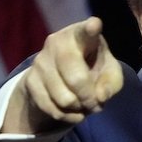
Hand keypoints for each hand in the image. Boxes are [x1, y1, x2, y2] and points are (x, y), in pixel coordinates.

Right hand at [3, 17, 123, 133]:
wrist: (61, 75)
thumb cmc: (93, 67)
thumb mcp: (110, 73)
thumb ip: (111, 83)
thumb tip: (100, 97)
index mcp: (81, 35)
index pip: (86, 31)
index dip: (91, 29)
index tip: (95, 25)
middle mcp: (57, 42)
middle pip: (76, 79)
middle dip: (89, 98)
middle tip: (96, 104)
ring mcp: (40, 61)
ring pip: (64, 99)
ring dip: (79, 109)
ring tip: (84, 105)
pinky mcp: (30, 80)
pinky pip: (52, 108)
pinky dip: (67, 116)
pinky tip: (73, 110)